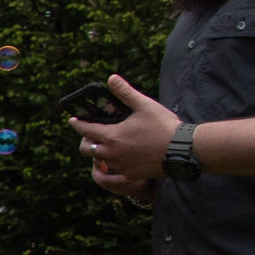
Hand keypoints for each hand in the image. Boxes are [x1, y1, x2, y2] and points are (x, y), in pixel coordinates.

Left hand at [71, 74, 180, 196]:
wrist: (182, 150)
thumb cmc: (163, 126)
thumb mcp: (144, 105)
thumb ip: (125, 92)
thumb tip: (111, 78)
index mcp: (112, 136)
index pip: (85, 130)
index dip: (77, 124)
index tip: (72, 120)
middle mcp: (111, 154)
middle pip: (86, 149)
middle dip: (84, 140)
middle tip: (90, 133)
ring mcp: (120, 166)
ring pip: (99, 160)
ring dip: (99, 152)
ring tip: (106, 143)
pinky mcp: (129, 176)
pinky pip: (114, 171)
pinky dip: (113, 163)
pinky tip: (121, 156)